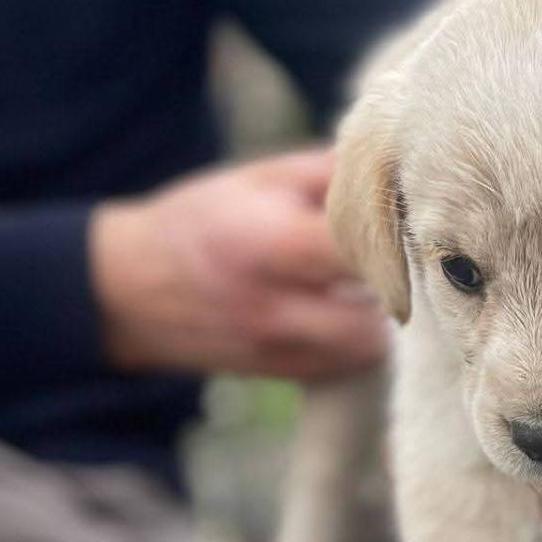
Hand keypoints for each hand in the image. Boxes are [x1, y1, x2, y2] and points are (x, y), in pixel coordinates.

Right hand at [91, 149, 387, 378]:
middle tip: (401, 261)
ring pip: (369, 347)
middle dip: (397, 285)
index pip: (363, 249)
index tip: (412, 224)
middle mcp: (273, 304)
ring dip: (382, 319)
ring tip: (375, 287)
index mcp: (268, 241)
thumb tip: (402, 168)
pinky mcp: (282, 373)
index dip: (399, 237)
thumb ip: (332, 173)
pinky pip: (347, 368)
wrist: (129, 289)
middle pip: (378, 310)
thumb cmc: (206, 219)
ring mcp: (277, 348)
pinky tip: (348, 312)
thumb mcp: (260, 178)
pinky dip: (360, 343)